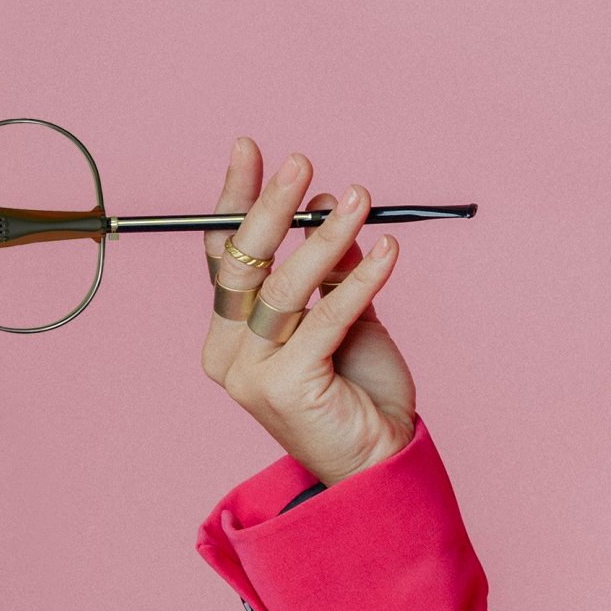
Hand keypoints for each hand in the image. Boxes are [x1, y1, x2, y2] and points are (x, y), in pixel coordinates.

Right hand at [200, 138, 415, 485]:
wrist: (379, 461)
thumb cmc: (357, 390)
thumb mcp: (344, 316)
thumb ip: (331, 267)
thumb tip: (330, 205)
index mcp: (229, 334)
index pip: (222, 254)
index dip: (235, 199)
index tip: (251, 149)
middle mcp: (228, 353)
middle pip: (241, 264)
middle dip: (270, 207)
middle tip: (302, 164)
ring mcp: (251, 374)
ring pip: (284, 288)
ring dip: (326, 237)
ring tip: (361, 199)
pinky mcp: (286, 387)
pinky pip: (326, 317)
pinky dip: (360, 278)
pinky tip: (388, 250)